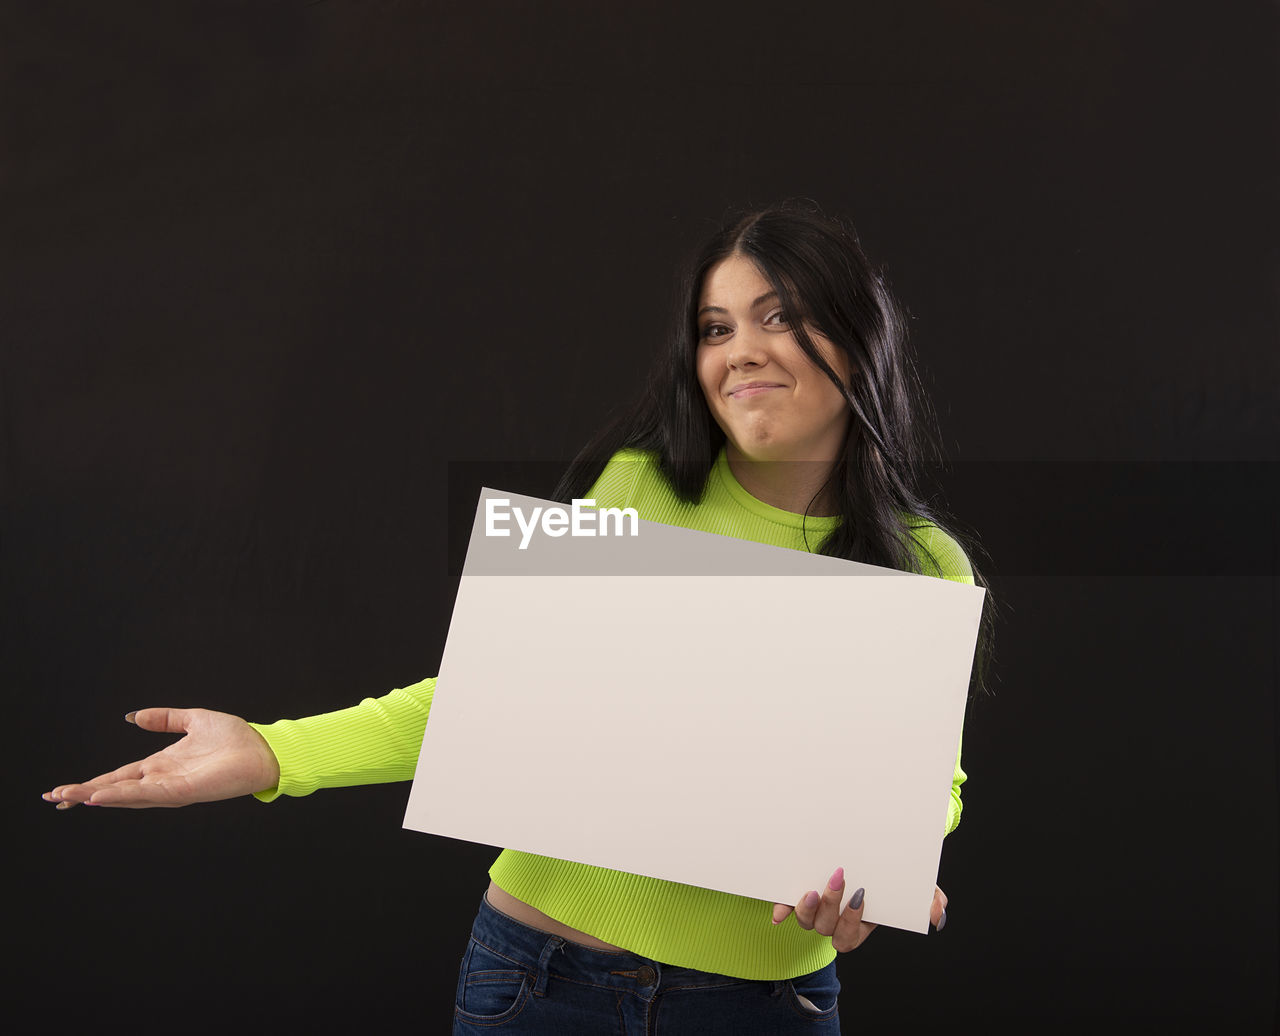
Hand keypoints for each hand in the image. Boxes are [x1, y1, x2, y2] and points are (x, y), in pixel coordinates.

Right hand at [42, 708, 280, 808]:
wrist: (263, 749)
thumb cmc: (236, 738)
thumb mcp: (194, 720)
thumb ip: (164, 719)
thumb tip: (133, 716)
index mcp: (163, 764)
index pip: (121, 776)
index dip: (93, 781)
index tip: (65, 788)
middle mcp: (163, 779)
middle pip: (116, 789)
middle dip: (85, 793)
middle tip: (54, 797)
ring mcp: (172, 787)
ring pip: (127, 795)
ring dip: (98, 795)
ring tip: (70, 797)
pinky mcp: (185, 790)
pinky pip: (150, 794)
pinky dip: (125, 795)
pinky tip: (103, 795)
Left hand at [770, 870, 948, 950]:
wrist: (863, 849)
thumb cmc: (889, 874)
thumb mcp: (911, 883)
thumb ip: (928, 898)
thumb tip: (937, 914)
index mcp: (858, 924)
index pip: (849, 936)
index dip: (852, 922)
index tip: (861, 896)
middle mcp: (833, 921)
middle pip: (826, 927)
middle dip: (832, 905)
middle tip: (839, 876)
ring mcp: (814, 910)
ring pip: (806, 921)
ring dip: (806, 909)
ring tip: (811, 889)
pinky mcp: (797, 895)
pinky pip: (786, 907)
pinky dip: (781, 908)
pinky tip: (780, 908)